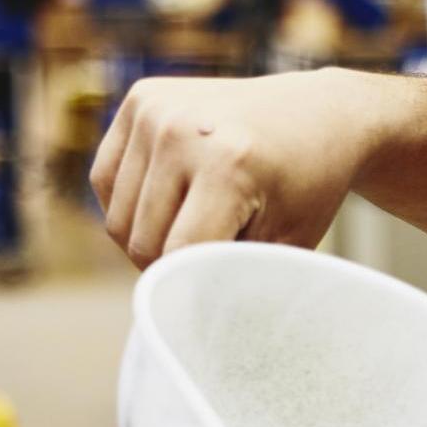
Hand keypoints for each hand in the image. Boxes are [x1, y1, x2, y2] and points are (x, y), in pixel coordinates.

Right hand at [88, 69, 398, 268]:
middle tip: (215, 254)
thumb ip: (235, 282)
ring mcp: (156, 109)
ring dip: (149, 236)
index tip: (215, 291)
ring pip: (117, 217)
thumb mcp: (287, 244)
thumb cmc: (308, 187)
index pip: (176, 257)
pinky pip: (106, 180)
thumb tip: (188, 328)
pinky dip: (130, 203)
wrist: (320, 113)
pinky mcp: (141, 98)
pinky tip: (170, 199)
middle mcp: (181, 130)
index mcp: (226, 165)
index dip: (191, 285)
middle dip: (173, 264)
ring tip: (197, 225)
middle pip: (140, 241)